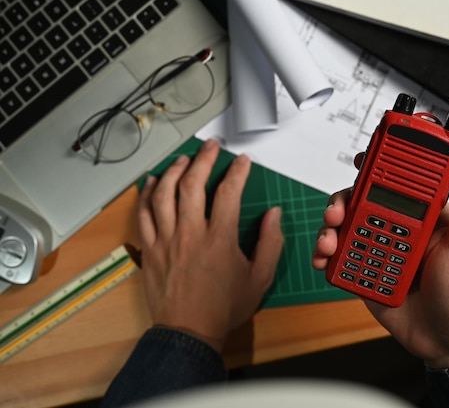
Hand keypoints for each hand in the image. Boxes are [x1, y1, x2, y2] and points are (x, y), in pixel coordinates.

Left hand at [137, 139, 283, 351]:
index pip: (228, 193)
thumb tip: (274, 214)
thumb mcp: (260, 278)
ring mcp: (166, 240)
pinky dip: (146, 194)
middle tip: (211, 148)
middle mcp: (190, 234)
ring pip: (164, 194)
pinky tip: (151, 182)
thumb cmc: (224, 307)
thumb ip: (271, 243)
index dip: (237, 172)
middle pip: (192, 185)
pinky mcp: (150, 249)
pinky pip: (143, 215)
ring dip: (174, 171)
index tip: (242, 162)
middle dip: (203, 160)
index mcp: (219, 239)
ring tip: (184, 159)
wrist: (188, 331)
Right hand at [313, 152, 448, 367]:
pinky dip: (326, 257)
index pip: (397, 181)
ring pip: (345, 228)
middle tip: (338, 211)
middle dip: (342, 201)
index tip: (363, 157)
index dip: (377, 166)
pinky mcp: (365, 274)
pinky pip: (339, 259)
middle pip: (360, 202)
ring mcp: (379, 251)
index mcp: (423, 217)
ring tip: (329, 242)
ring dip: (329, 230)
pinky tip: (325, 260)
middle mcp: (398, 229)